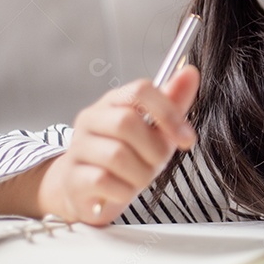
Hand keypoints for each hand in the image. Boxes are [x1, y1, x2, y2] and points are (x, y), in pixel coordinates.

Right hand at [37, 65, 199, 224]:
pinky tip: (122, 191)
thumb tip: (190, 72)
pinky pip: (103, 180)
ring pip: (116, 154)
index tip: (187, 138)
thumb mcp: (155, 131)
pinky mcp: (72, 177)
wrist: (88, 191)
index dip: (168, 113)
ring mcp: (78, 147)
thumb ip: (173, 104)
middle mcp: (91, 119)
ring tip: (138, 179)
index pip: (140, 90)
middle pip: (126, 121)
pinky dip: (123, 191)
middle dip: (154, 149)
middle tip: (157, 163)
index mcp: (113, 102)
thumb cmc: (126, 158)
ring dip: (140, 174)